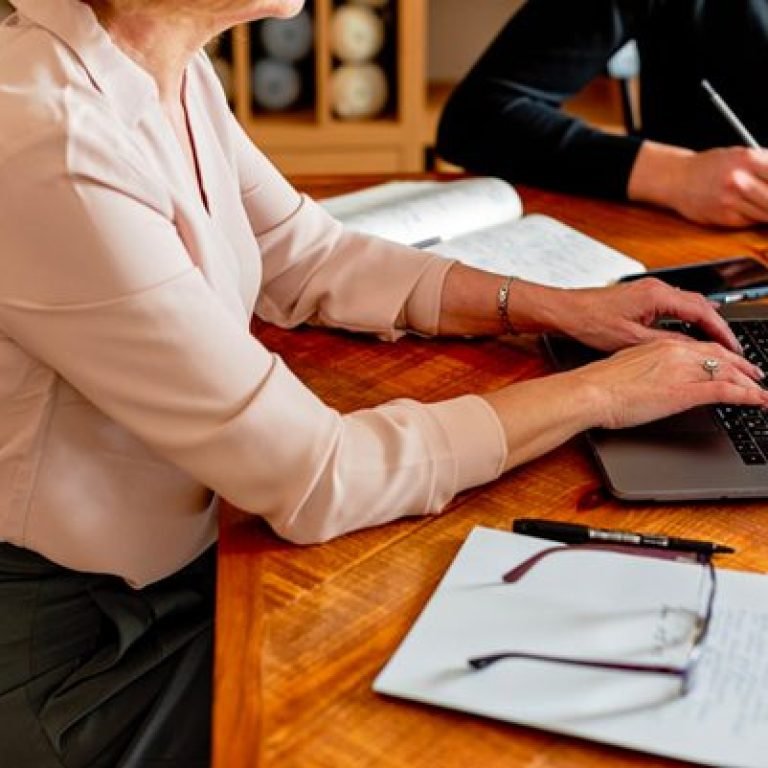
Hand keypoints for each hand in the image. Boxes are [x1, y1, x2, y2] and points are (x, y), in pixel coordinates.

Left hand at [544, 277, 740, 352]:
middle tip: (730, 348)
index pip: (702, 312)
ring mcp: (648, 290)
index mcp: (657, 295)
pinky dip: (687, 318)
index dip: (721, 331)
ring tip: (715, 343)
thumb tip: (691, 350)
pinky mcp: (641, 296)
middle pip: (700, 305)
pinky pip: (674, 304)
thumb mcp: (630, 340)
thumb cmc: (588, 322)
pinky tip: (689, 330)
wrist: (564, 311)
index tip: (732, 347)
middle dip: (717, 327)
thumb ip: (664, 344)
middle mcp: (656, 288)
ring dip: (703, 321)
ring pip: (687, 303)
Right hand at [571, 337, 767, 429]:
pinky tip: (758, 401)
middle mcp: (675, 352)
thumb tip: (653, 379)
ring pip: (728, 372)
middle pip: (721, 356)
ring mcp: (682, 371)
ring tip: (762, 391)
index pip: (701, 348)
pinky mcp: (685, 391)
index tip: (731, 363)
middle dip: (743, 366)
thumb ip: (647, 369)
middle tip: (757, 375)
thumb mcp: (627, 368)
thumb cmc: (599, 384)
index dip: (722, 356)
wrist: (589, 391)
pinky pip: (726, 391)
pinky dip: (748, 395)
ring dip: (750, 382)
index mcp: (660, 346)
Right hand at [629, 142, 767, 227]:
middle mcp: (739, 180)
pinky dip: (754, 217)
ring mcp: (731, 201)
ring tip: (758, 204)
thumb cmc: (710, 166)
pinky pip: (751, 220)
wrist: (678, 179)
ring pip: (766, 213)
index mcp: (748, 159)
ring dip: (766, 211)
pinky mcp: (725, 217)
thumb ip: (766, 164)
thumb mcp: (741, 154)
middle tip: (767, 199)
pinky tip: (746, 208)